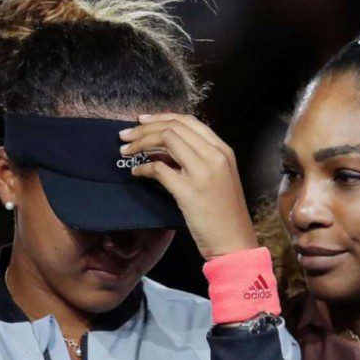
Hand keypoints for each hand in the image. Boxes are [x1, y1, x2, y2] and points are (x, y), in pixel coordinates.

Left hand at [119, 113, 258, 259]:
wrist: (234, 242)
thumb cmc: (224, 213)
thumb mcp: (217, 177)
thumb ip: (197, 158)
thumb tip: (162, 148)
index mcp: (223, 150)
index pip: (188, 121)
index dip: (160, 117)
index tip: (142, 121)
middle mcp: (215, 155)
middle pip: (173, 127)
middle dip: (144, 128)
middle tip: (125, 135)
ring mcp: (203, 173)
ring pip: (166, 140)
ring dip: (140, 143)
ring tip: (125, 151)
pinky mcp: (189, 192)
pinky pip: (159, 169)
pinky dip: (143, 168)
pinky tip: (136, 173)